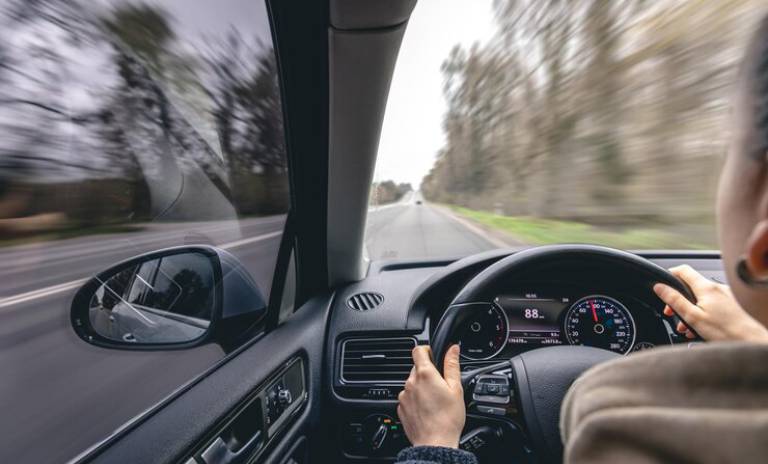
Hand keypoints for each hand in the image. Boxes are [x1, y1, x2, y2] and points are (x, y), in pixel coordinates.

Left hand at [397, 345, 464, 447]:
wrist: (435, 442)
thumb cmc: (448, 418)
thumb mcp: (456, 388)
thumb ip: (452, 365)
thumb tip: (453, 349)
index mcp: (425, 374)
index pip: (418, 350)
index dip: (427, 350)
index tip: (433, 355)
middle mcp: (411, 382)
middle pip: (417, 368)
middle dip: (428, 373)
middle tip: (441, 385)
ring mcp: (404, 395)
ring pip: (412, 383)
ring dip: (421, 387)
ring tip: (435, 400)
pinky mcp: (401, 407)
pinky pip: (408, 397)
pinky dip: (416, 399)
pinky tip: (427, 409)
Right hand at [653, 265, 767, 341]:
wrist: (752, 341)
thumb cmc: (726, 332)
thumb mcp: (692, 317)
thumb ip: (674, 300)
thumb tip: (660, 287)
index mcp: (706, 288)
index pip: (683, 270)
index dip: (669, 275)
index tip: (662, 284)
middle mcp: (717, 287)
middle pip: (690, 286)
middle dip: (678, 299)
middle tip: (671, 313)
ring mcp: (726, 295)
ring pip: (701, 298)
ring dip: (690, 309)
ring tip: (687, 327)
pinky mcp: (732, 304)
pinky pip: (712, 304)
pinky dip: (703, 312)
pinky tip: (701, 328)